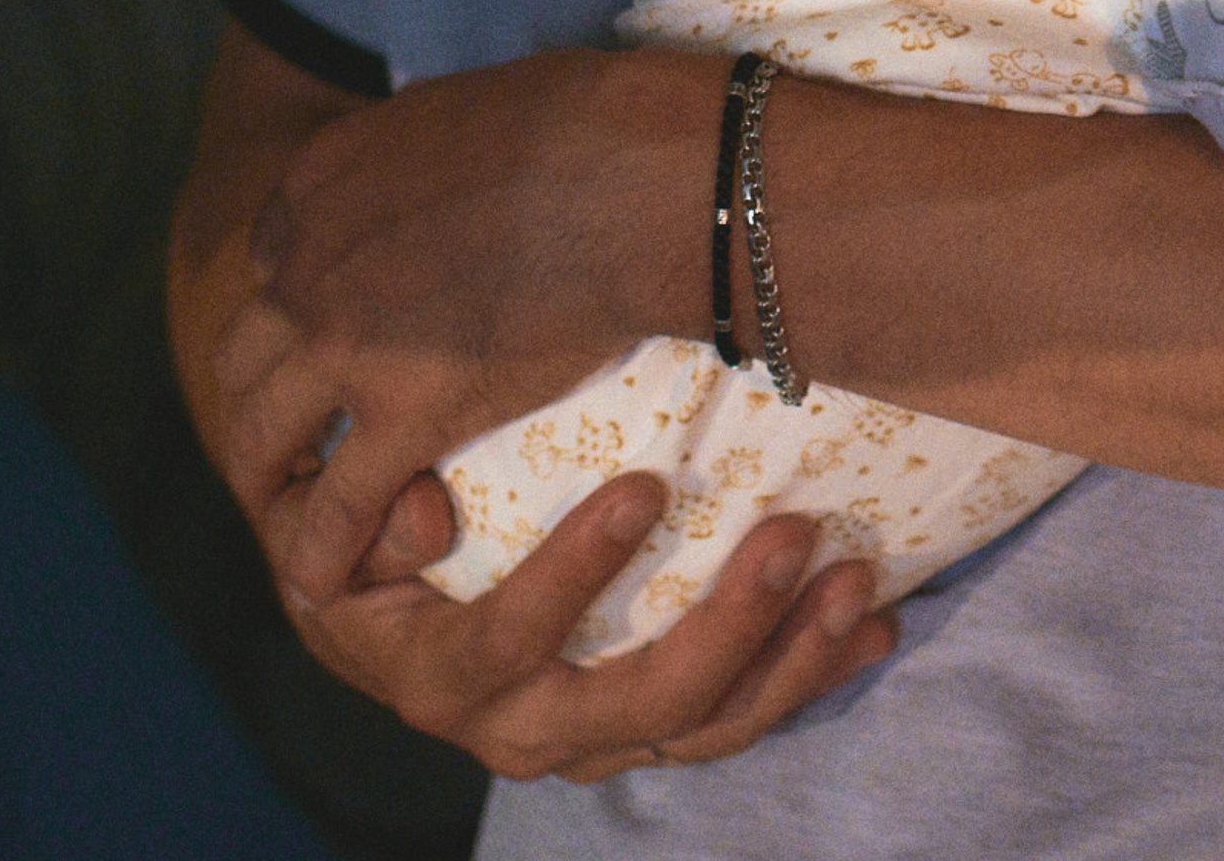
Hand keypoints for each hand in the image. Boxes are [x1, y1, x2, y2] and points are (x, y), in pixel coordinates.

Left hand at [218, 45, 720, 606]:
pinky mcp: (402, 415)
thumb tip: (465, 165)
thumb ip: (438, 152)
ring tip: (295, 509)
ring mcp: (345, 342)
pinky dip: (323, 549)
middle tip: (300, 431)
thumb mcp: (479, 104)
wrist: (646, 177)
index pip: (275, 255)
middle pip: (247, 349)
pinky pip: (334, 506)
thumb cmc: (600, 121)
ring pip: (260, 433)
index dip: (300, 299)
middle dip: (266, 392)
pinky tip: (334, 576)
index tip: (334, 329)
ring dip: (272, 476)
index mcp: (326, 177)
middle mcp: (309, 262)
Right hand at [285, 471, 894, 778]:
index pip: (511, 638)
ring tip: (858, 581)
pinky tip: (875, 627)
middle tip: (797, 532)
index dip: (572, 572)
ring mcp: (597, 739)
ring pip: (707, 723)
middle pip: (641, 699)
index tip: (645, 484)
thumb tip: (424, 516)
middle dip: (730, 624)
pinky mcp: (651, 728)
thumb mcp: (348, 532)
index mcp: (447, 678)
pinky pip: (737, 715)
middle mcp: (525, 729)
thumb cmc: (370, 554)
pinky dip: (809, 672)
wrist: (384, 628)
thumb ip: (375, 518)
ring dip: (793, 657)